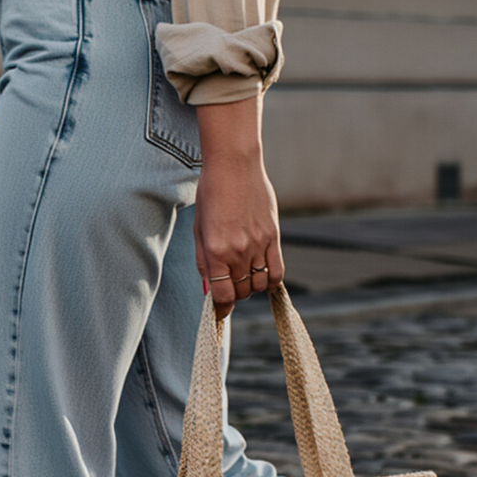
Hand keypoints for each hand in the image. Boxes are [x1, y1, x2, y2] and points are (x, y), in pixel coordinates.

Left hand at [194, 97, 285, 319]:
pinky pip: (277, 271)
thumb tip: (208, 290)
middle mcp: (239, 251)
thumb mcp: (199, 229)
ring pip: (259, 285)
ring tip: (243, 275)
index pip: (222, 295)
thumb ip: (204, 262)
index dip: (220, 308)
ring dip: (251, 287)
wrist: (235, 165)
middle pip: (241, 291)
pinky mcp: (274, 236)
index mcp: (216, 250)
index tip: (219, 311)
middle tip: (228, 284)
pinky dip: (270, 281)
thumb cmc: (211, 194)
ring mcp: (259, 244)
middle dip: (234, 294)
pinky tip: (262, 276)